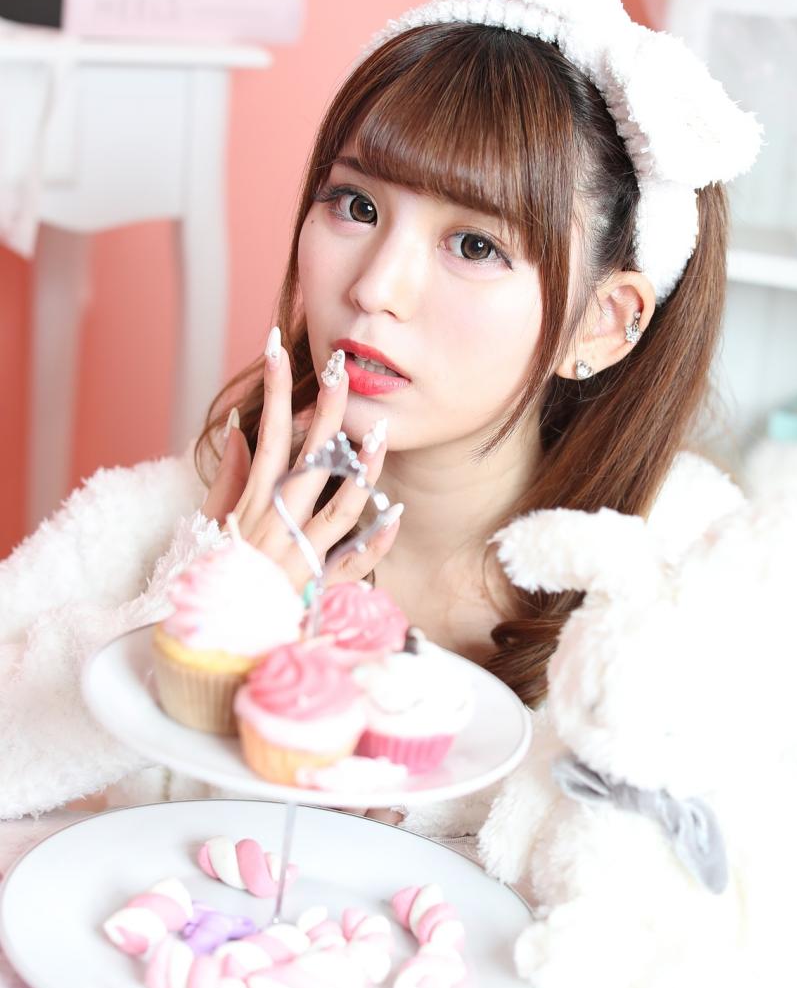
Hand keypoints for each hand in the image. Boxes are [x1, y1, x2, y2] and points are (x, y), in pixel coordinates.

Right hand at [202, 335, 400, 588]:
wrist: (209, 640)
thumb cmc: (211, 575)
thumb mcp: (210, 523)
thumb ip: (228, 476)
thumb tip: (240, 428)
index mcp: (252, 507)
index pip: (266, 436)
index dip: (274, 391)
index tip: (276, 348)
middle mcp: (279, 527)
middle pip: (309, 460)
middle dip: (326, 411)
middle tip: (341, 370)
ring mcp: (302, 557)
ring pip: (340, 507)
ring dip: (361, 469)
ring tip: (380, 431)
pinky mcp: (318, 587)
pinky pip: (353, 564)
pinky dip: (375, 541)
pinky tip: (396, 511)